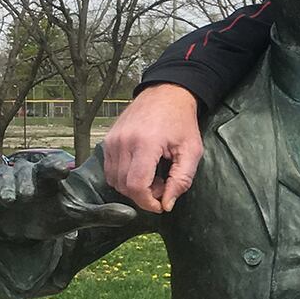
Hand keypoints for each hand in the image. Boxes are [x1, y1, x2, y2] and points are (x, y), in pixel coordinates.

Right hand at [0, 157, 136, 243]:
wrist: (20, 231)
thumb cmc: (50, 217)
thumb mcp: (75, 218)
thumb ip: (102, 214)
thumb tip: (133, 214)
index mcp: (47, 179)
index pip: (52, 167)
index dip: (56, 166)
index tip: (65, 168)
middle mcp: (25, 177)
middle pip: (25, 171)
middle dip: (26, 181)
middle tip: (29, 195)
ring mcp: (3, 184)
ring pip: (2, 177)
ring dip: (6, 187)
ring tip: (10, 200)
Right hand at [102, 85, 203, 211]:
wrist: (166, 93)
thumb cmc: (181, 121)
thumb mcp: (192, 151)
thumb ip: (181, 180)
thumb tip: (167, 204)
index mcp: (145, 143)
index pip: (136, 185)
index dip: (147, 202)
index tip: (160, 205)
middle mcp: (123, 141)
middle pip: (124, 186)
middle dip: (143, 194)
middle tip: (161, 185)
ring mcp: (112, 140)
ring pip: (114, 180)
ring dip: (132, 187)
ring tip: (152, 175)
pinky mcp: (107, 140)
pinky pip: (110, 169)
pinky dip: (124, 176)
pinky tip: (141, 168)